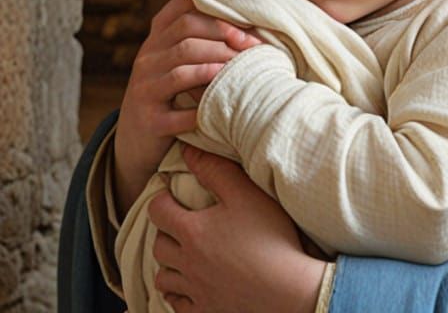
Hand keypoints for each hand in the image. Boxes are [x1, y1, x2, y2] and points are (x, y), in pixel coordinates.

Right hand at [113, 0, 260, 215]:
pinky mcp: (149, 121)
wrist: (136, 140)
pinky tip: (221, 106)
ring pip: (182, 70)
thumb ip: (202, 39)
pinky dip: (202, 108)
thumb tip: (254, 27)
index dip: (215, 13)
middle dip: (224, 38)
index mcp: (156, 39)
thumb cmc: (172, 94)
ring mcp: (144, 90)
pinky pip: (178, 112)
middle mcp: (146, 59)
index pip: (181, 10)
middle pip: (185, 34)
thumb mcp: (179, 61)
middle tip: (253, 49)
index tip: (245, 26)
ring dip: (217, 68)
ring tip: (242, 72)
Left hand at [151, 145, 324, 312]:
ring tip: (182, 255)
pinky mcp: (205, 311)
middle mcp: (187, 263)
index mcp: (192, 232)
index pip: (158, 212)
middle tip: (179, 223)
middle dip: (165, 231)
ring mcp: (195, 291)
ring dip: (168, 265)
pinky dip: (177, 294)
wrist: (287, 288)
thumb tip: (189, 152)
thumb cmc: (269, 237)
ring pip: (163, 278)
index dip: (161, 200)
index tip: (169, 195)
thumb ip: (216, 169)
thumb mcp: (245, 193)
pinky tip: (189, 286)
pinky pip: (177, 305)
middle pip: (158, 245)